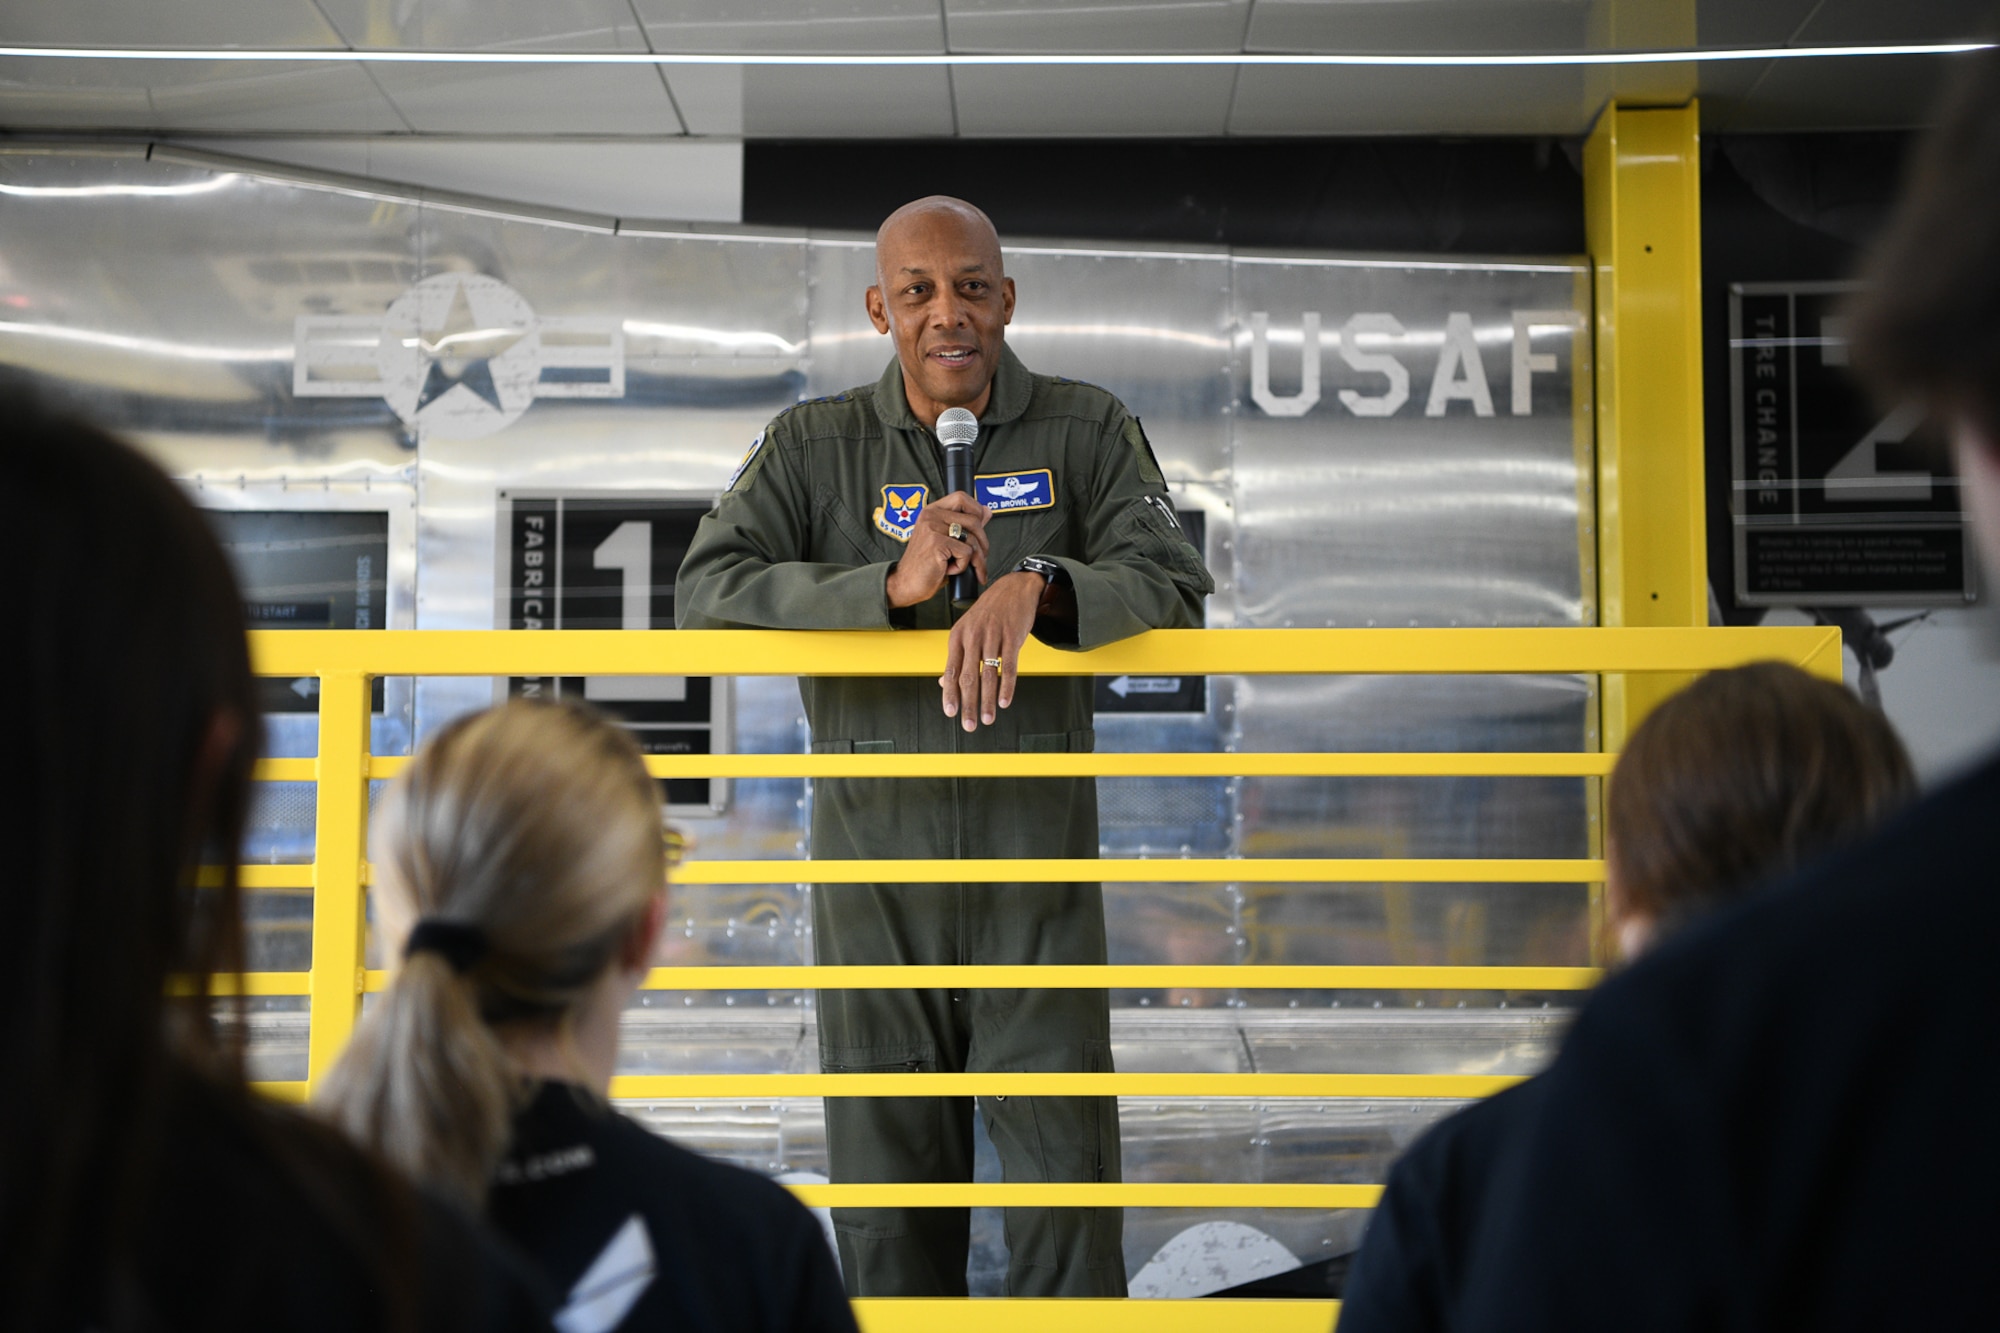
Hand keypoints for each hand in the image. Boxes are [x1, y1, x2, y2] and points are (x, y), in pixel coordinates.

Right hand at [886, 493, 990, 608]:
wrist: (906, 583)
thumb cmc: (926, 564)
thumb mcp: (946, 540)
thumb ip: (965, 524)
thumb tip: (987, 511)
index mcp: (932, 511)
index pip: (962, 498)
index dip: (977, 511)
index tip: (979, 530)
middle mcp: (931, 516)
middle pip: (974, 520)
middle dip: (982, 543)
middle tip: (979, 558)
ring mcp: (933, 528)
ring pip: (972, 538)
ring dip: (976, 559)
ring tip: (963, 567)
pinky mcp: (936, 543)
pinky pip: (966, 552)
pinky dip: (962, 566)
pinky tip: (948, 570)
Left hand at [941, 571, 1044, 730]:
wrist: (1014, 588)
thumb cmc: (990, 612)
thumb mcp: (967, 631)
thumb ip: (957, 657)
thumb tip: (943, 683)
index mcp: (958, 637)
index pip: (951, 670)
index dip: (950, 694)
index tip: (951, 713)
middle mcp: (972, 637)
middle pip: (968, 677)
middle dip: (968, 704)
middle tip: (969, 724)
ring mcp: (992, 636)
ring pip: (988, 675)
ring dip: (987, 701)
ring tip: (987, 719)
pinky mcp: (1012, 637)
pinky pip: (1009, 666)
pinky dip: (1007, 686)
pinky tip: (1004, 701)